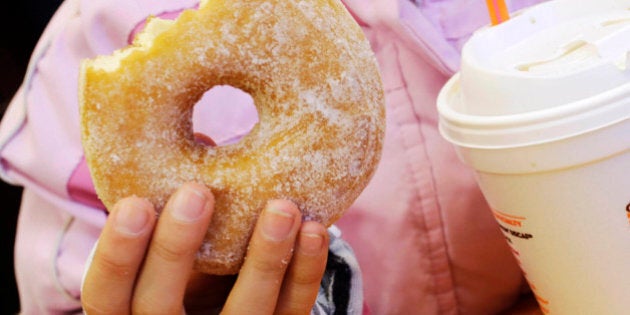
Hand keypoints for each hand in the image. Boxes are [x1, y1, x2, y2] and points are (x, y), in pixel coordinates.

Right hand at [81, 182, 328, 313]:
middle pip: (160, 308)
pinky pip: (291, 312)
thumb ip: (173, 207)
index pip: (108, 296)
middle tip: (197, 193)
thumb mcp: (165, 249)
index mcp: (131, 312)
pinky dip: (304, 272)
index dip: (118, 255)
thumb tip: (201, 139)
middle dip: (176, 250)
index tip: (135, 203)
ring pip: (242, 314)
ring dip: (263, 260)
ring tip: (281, 209)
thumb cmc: (184, 271)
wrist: (227, 310)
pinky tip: (313, 231)